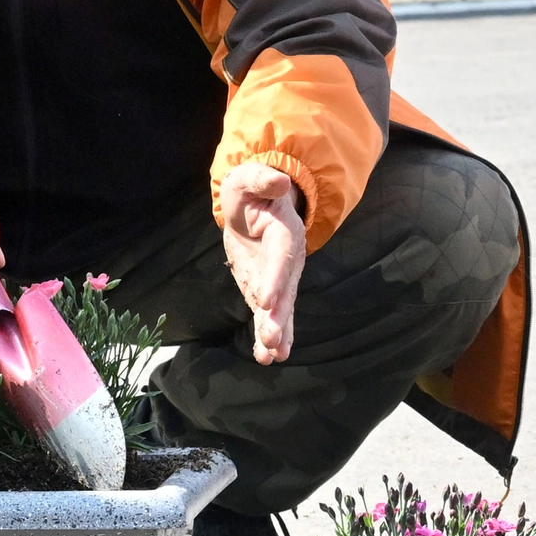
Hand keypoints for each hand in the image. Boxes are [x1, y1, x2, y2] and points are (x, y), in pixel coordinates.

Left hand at [222, 161, 308, 362]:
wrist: (253, 205)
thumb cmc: (249, 189)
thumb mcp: (248, 177)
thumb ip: (262, 180)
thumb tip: (278, 182)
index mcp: (284, 230)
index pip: (282, 257)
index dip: (275, 278)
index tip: (265, 301)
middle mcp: (288, 259)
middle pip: (286, 290)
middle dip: (280, 315)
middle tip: (273, 338)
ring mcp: (279, 278)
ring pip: (282, 308)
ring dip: (278, 331)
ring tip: (273, 355)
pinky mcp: (266, 289)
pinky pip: (270, 314)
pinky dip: (268, 336)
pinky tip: (266, 357)